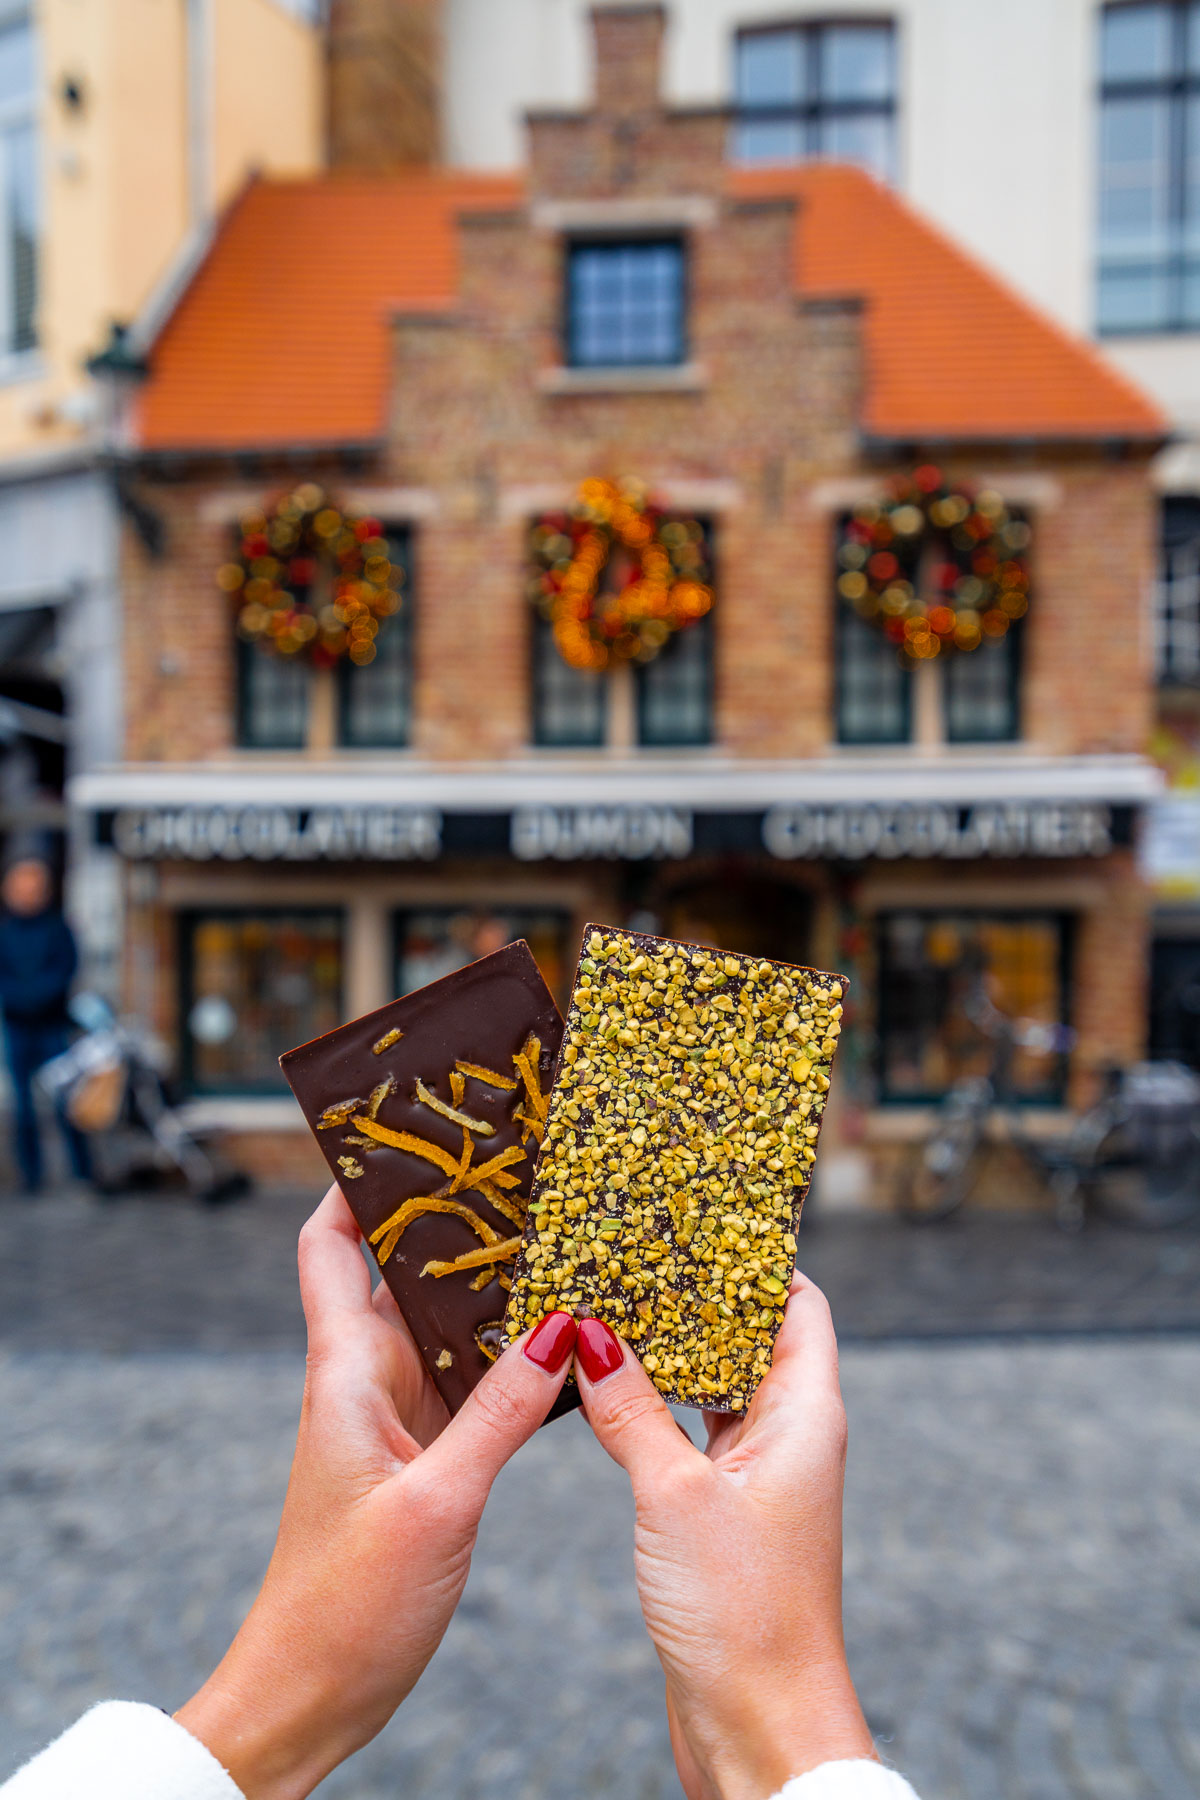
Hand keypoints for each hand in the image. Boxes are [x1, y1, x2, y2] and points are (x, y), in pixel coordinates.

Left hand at [176, 1185, 575, 1799]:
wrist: (310, 1697)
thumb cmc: (345, 1607)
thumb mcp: (437, 1501)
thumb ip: (500, 1412)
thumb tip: (566, 1323)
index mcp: (345, 1373)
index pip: (329, 1247)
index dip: (356, 1184)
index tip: (407, 1129)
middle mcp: (367, 1383)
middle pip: (401, 1273)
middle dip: (451, 1220)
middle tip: (522, 1167)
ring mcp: (398, 1420)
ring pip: (444, 1327)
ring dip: (491, 1287)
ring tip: (560, 1234)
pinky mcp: (425, 1460)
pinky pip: (470, 1383)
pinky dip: (510, 1355)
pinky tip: (566, 1341)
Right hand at [575, 1274, 874, 1799]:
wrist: (760, 1728)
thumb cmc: (745, 1614)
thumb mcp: (674, 1493)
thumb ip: (630, 1407)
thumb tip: (587, 1332)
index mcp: (806, 1414)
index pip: (798, 1304)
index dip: (761, 1255)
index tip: (706, 1211)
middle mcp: (790, 1436)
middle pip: (749, 1336)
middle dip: (695, 1294)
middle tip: (635, 1245)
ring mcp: (757, 1476)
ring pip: (712, 1385)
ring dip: (667, 1350)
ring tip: (607, 1300)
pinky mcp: (723, 1514)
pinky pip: (689, 1434)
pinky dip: (651, 1404)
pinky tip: (603, 1386)